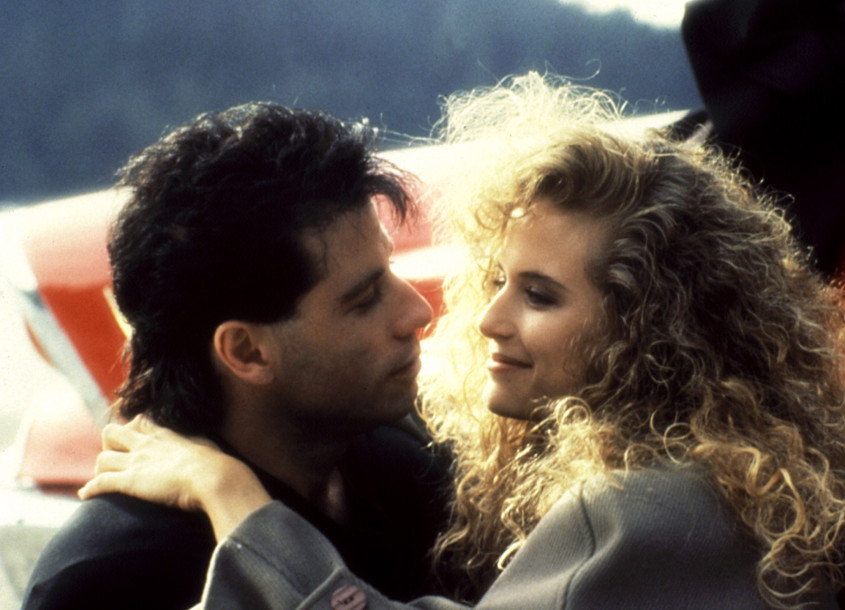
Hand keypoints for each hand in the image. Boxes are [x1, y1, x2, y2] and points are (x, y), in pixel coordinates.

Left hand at [79, 416, 271, 539]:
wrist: (215, 478)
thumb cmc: (219, 467)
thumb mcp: (210, 449)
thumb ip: (204, 447)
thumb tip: (215, 453)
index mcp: (167, 434)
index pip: (140, 421)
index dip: (132, 429)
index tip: (134, 439)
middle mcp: (147, 444)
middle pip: (112, 433)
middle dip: (109, 446)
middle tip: (116, 460)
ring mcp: (137, 461)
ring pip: (102, 459)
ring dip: (100, 470)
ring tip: (102, 481)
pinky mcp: (129, 481)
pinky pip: (100, 482)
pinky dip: (90, 489)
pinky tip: (86, 496)